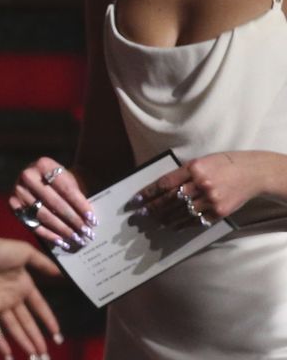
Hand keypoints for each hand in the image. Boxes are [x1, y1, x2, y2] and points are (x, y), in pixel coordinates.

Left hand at [0, 231, 62, 359]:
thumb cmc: (1, 249)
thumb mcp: (26, 253)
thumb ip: (44, 264)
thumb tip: (62, 273)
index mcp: (24, 285)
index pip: (40, 307)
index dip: (48, 320)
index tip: (57, 334)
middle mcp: (13, 297)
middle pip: (28, 322)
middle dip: (37, 338)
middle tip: (46, 354)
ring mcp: (0, 303)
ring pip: (15, 328)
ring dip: (24, 342)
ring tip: (33, 356)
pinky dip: (1, 341)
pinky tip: (9, 352)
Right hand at [9, 157, 96, 249]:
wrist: (31, 176)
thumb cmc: (54, 178)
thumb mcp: (66, 177)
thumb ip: (75, 194)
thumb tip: (89, 218)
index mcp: (44, 165)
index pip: (66, 189)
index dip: (80, 205)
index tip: (92, 220)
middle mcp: (28, 176)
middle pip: (54, 203)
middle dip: (73, 220)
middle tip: (86, 233)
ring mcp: (18, 190)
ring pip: (43, 215)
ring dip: (62, 229)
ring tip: (76, 239)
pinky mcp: (12, 204)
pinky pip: (32, 223)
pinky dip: (47, 234)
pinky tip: (60, 241)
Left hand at [137, 151, 274, 226]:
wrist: (252, 173)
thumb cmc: (223, 164)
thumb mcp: (200, 162)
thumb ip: (182, 173)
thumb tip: (161, 187)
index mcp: (194, 168)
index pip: (165, 183)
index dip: (149, 193)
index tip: (137, 199)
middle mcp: (201, 184)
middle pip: (170, 199)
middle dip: (153, 207)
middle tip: (140, 214)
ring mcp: (211, 199)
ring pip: (182, 212)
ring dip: (165, 218)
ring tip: (154, 221)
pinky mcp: (219, 211)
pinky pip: (197, 221)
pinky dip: (183, 224)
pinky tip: (173, 226)